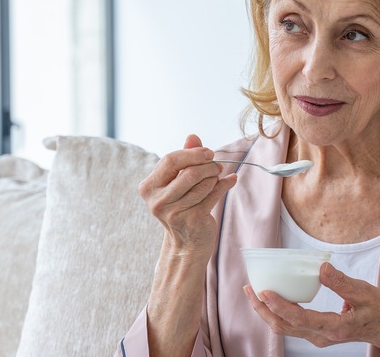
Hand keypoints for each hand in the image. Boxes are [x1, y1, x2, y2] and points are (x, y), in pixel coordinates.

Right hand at [139, 134, 236, 257]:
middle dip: (208, 166)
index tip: (208, 153)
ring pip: (204, 183)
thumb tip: (192, 136)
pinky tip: (230, 180)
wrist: (186, 243)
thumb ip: (184, 158)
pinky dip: (225, 185)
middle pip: (190, 172)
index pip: (170, 160)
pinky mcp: (193, 220)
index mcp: (148, 187)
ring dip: (215, 177)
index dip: (192, 154)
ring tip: (217, 177)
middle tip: (217, 165)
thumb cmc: (181, 206)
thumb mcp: (177, 181)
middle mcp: (157, 201)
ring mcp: (174, 212)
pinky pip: (214, 194)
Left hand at [244, 262, 379, 350]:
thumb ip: (342, 282)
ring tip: (254, 292)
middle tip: (248, 288)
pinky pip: (293, 325)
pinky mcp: (320, 333)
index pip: (298, 319)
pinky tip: (274, 298)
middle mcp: (323, 336)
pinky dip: (279, 312)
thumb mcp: (365, 293)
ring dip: (268, 312)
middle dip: (263, 309)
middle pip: (284, 326)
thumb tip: (321, 268)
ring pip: (286, 328)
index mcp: (333, 328)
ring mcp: (320, 337)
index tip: (263, 291)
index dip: (278, 305)